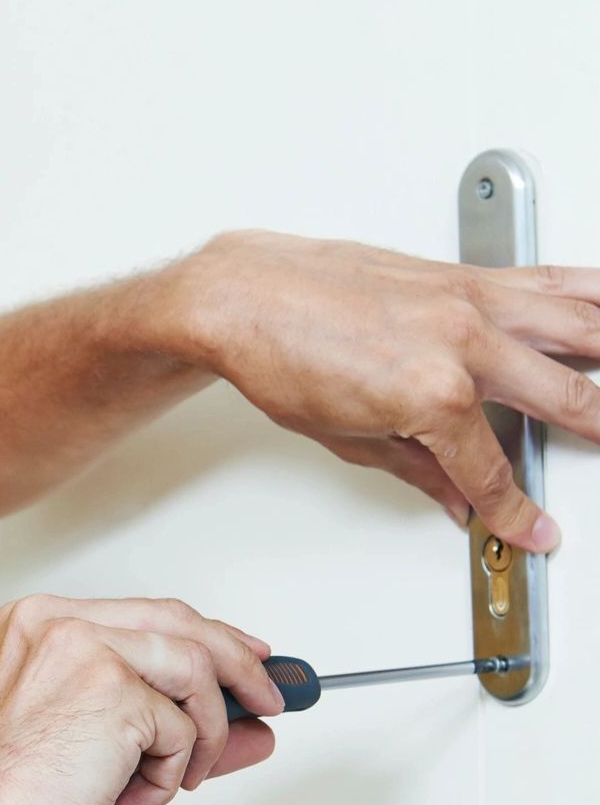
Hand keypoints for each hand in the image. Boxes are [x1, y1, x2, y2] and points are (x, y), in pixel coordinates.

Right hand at [0, 595, 282, 804]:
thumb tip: (245, 718)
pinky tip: (127, 791)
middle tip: (269, 697)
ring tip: (172, 778)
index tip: (244, 654)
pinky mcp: (109, 686)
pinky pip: (181, 727)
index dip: (205, 635)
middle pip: (178, 622)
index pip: (145, 613)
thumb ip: (169, 716)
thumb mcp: (102, 741)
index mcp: (37, 623)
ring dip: (202, 737)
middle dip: (237, 664)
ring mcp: (81, 646)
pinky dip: (170, 772)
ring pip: (193, 670)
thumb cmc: (20, 794)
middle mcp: (54, 622)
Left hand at [168, 229, 599, 551]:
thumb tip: (455, 498)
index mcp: (432, 396)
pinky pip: (545, 278)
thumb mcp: (344, 437)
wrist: (240, 295)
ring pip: (579, 322)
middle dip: (599, 435)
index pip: (492, 473)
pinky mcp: (457, 274)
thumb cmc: (274, 354)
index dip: (514, 513)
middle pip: (566, 399)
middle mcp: (462, 341)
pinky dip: (589, 292)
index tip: (530, 530)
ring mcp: (465, 299)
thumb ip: (418, 470)